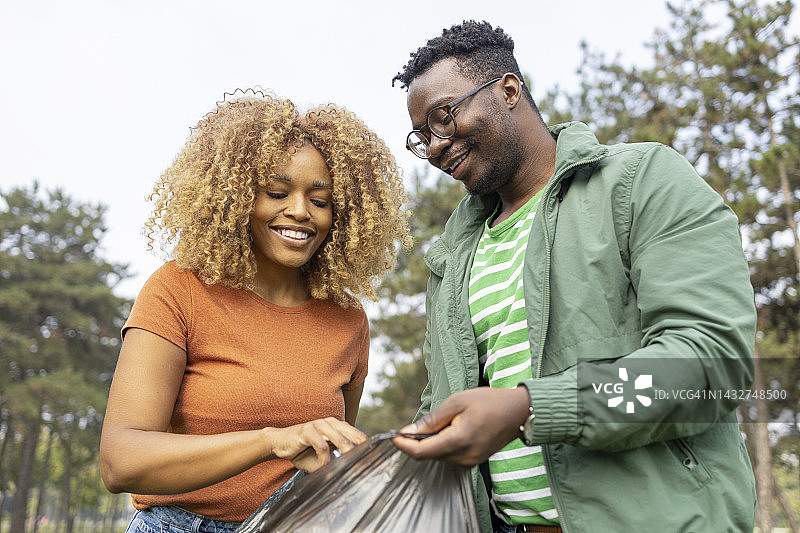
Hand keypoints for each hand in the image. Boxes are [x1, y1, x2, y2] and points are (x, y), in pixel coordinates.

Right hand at [265, 418, 366, 471]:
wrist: (279, 443)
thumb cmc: (302, 451)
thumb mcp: (322, 457)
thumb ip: (336, 462)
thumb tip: (351, 473)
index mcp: (337, 426)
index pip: (358, 435)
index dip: (368, 447)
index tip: (375, 460)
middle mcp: (330, 422)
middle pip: (353, 436)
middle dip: (361, 452)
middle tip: (365, 467)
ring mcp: (319, 424)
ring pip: (340, 439)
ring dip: (346, 455)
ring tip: (349, 467)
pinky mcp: (307, 430)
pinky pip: (322, 446)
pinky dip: (326, 459)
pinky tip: (325, 466)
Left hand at [391, 387, 530, 466]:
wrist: (518, 412)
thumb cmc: (489, 402)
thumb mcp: (457, 402)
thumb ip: (432, 419)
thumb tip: (408, 431)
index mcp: (458, 441)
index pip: (421, 452)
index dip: (403, 445)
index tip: (393, 435)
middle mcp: (463, 458)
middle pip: (428, 454)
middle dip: (416, 441)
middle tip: (414, 424)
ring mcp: (469, 462)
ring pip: (438, 456)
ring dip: (431, 442)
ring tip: (443, 422)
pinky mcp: (473, 462)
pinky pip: (449, 456)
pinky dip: (442, 444)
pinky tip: (450, 429)